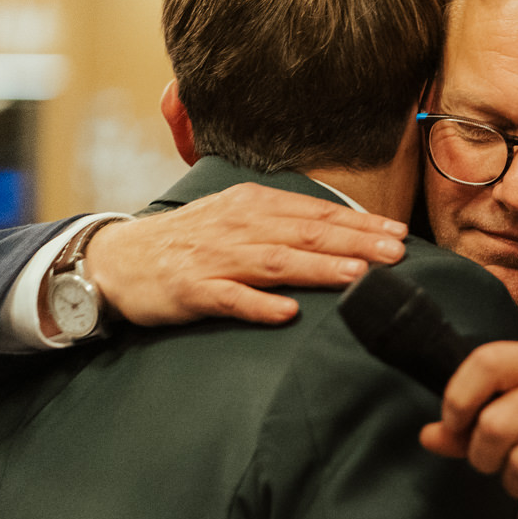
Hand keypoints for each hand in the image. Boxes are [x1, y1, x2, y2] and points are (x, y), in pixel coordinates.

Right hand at [79, 184, 407, 328]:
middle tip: (396, 254)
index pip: (316, 213)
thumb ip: (283, 224)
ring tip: (358, 277)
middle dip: (354, 243)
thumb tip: (341, 233)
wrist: (118, 259)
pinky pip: (229, 298)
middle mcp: (237, 226)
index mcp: (252, 205)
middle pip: (305, 234)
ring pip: (275, 262)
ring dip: (319, 269)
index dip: (359, 223)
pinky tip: (287, 313)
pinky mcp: (191, 289)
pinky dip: (258, 305)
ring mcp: (214, 257)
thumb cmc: (188, 243)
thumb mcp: (236, 220)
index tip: (399, 234)